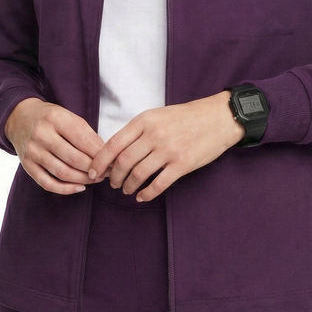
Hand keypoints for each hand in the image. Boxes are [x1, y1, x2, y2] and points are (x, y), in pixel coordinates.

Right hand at [6, 98, 105, 194]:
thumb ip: (86, 134)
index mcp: (56, 118)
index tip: (113, 161)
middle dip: (94, 169)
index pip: (83, 140)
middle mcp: (42, 134)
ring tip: (96, 179)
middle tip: (106, 173)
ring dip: (83, 180)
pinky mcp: (27, 165)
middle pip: (74, 158)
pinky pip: (47, 183)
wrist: (19, 117)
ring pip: (62, 172)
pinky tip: (79, 187)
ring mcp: (33, 151)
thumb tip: (106, 155)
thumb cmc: (50, 118)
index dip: (100, 154)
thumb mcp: (68, 116)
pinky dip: (65, 189)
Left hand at [86, 91, 244, 202]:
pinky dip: (146, 193)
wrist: (218, 118)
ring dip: (128, 186)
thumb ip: (138, 131)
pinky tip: (142, 196)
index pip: (113, 144)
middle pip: (123, 162)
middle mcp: (154, 135)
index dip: (100, 161)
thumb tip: (116, 152)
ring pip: (138, 174)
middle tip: (112, 184)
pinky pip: (159, 184)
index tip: (93, 171)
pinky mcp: (182, 164)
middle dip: (113, 177)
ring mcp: (169, 150)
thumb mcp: (158, 115)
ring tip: (126, 190)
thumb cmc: (186, 117)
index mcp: (145, 120)